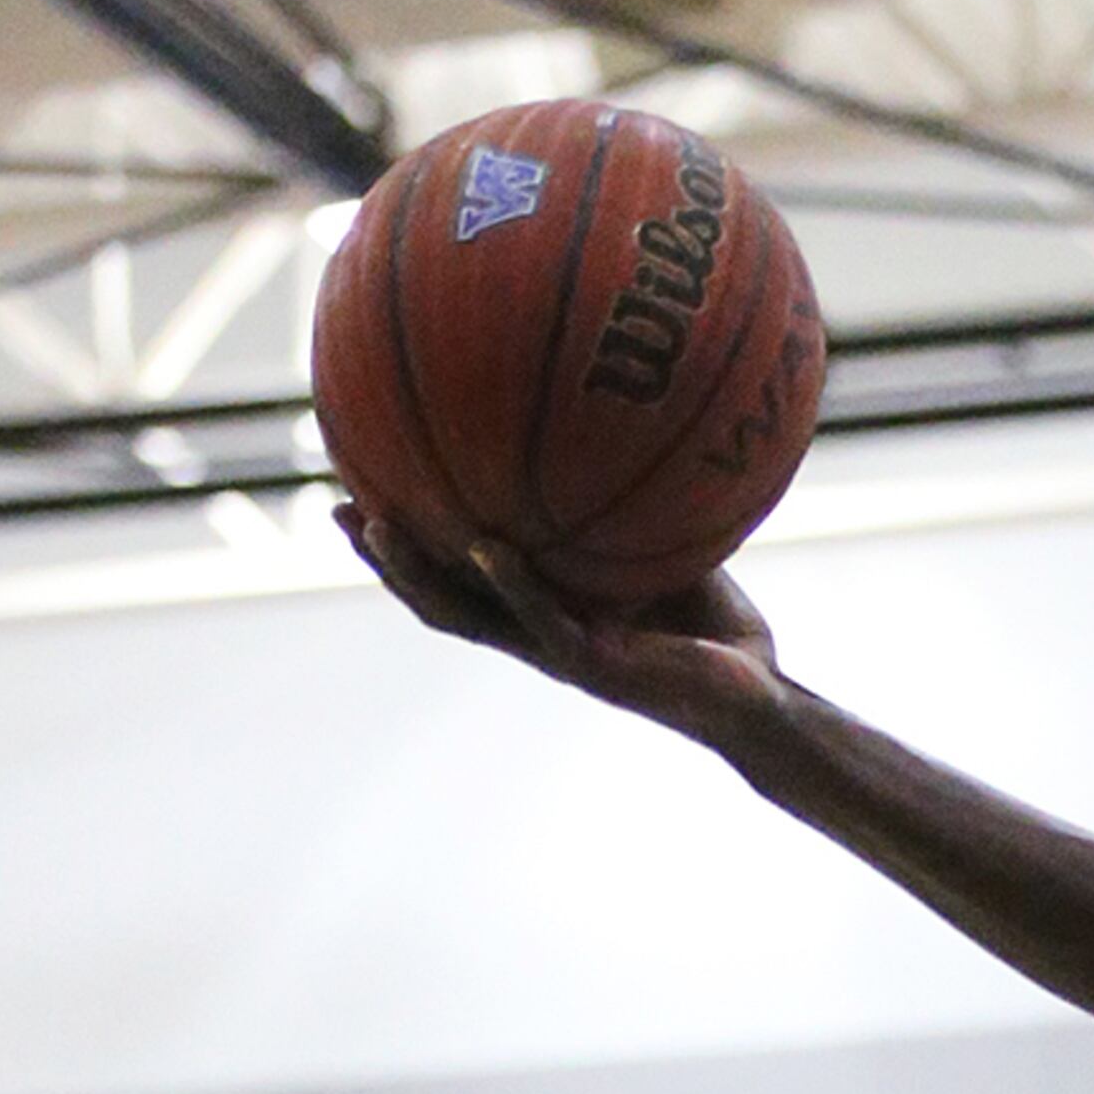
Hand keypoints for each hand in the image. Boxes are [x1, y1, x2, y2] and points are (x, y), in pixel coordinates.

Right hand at [335, 509, 783, 750]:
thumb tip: (613, 397)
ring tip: (377, 527)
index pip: (453, 569)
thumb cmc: (709, 618)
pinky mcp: (598, 668)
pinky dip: (512, 588)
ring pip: (467, 618)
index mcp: (538, 606)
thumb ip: (628, 487)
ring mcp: (561, 654)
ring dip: (419, 577)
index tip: (356, 479)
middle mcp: (536, 631)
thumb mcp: (662, 537)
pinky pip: (541, 624)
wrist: (758, 696)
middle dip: (384, 556)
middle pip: (437, 595)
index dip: (404, 535)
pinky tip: (486, 548)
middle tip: (335, 503)